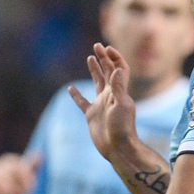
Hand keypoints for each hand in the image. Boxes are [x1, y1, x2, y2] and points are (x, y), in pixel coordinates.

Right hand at [68, 43, 137, 161]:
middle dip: (103, 58)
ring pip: (97, 83)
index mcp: (119, 91)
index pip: (119, 68)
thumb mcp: (121, 105)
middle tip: (96, 46)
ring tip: (90, 57)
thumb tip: (117, 68)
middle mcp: (111, 95)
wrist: (117, 147)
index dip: (114, 57)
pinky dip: (76, 95)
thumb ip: (118, 87)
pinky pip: (82, 102)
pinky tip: (70, 89)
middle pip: (108, 72)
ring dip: (94, 70)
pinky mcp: (92, 115)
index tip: (106, 48)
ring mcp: (101, 104)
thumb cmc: (122, 127)